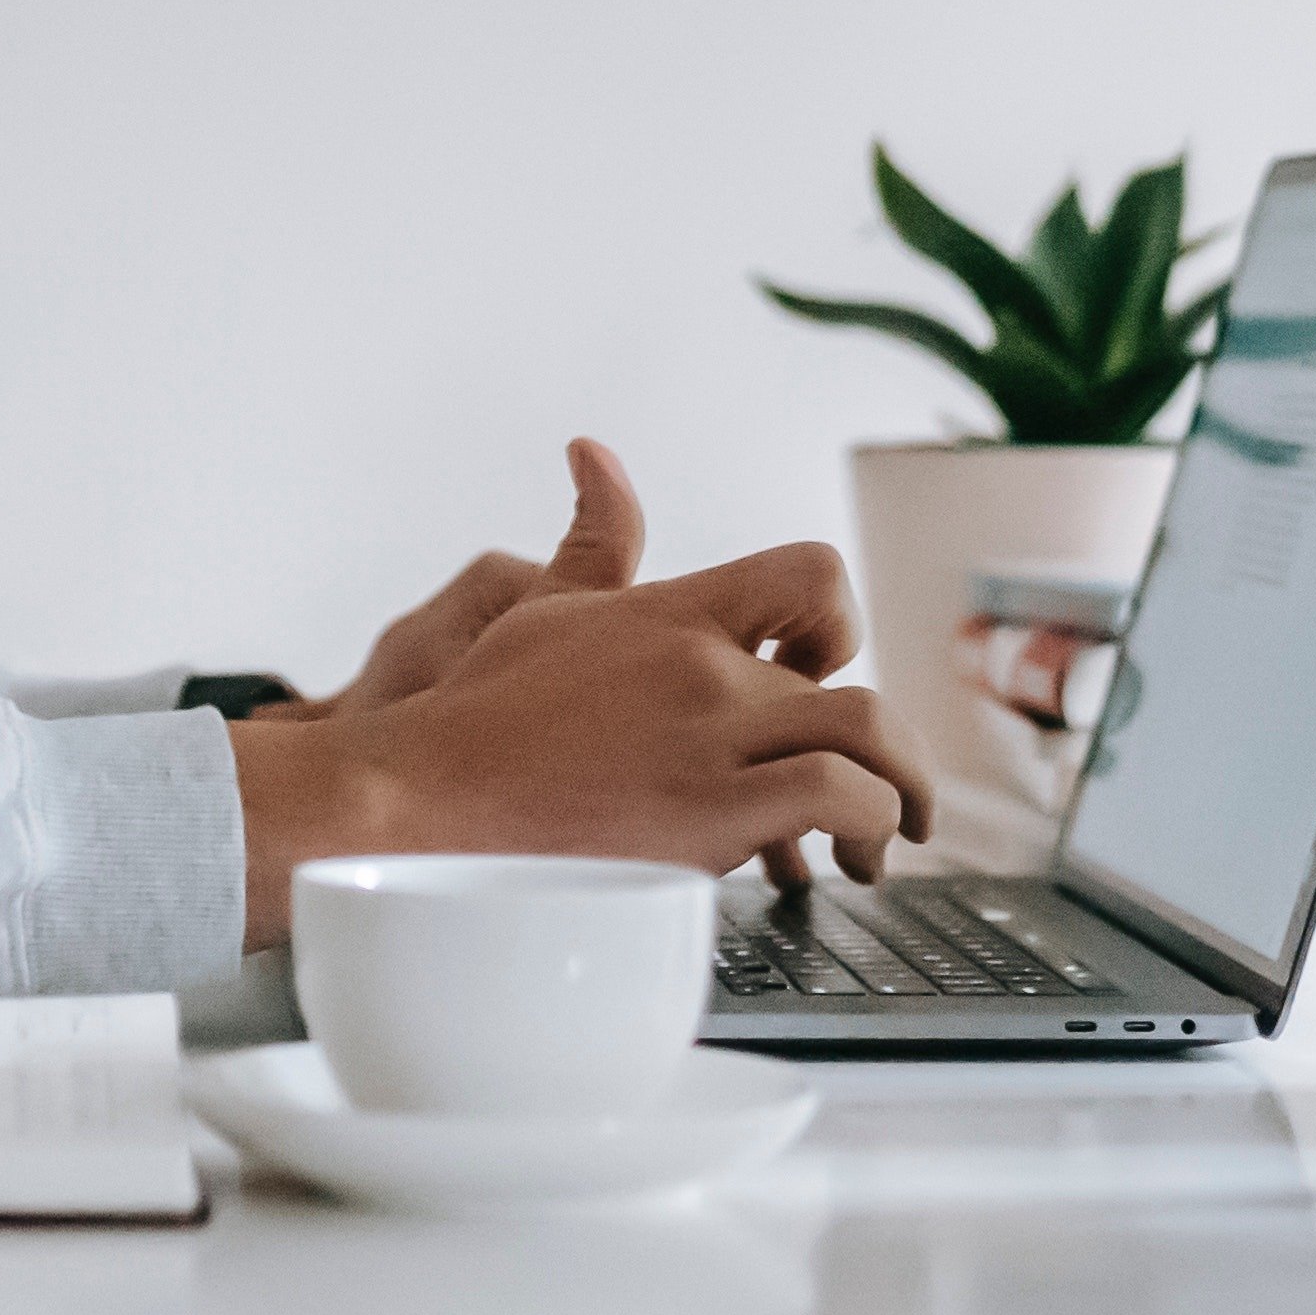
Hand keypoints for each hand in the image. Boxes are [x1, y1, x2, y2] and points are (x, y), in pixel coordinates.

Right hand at [226, 442, 924, 935]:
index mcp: (669, 613)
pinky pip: (835, 800)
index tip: (823, 672)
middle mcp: (702, 666)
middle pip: (846, 677)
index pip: (810, 573)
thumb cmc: (468, 720)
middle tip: (880, 782)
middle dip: (879, 740)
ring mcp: (709, 740)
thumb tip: (594, 450)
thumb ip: (593, 538)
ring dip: (900, 790)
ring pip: (867, 735)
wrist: (415, 802)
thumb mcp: (539, 608)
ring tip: (890, 836)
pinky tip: (847, 864)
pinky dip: (865, 829)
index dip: (837, 625)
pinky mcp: (707, 816)